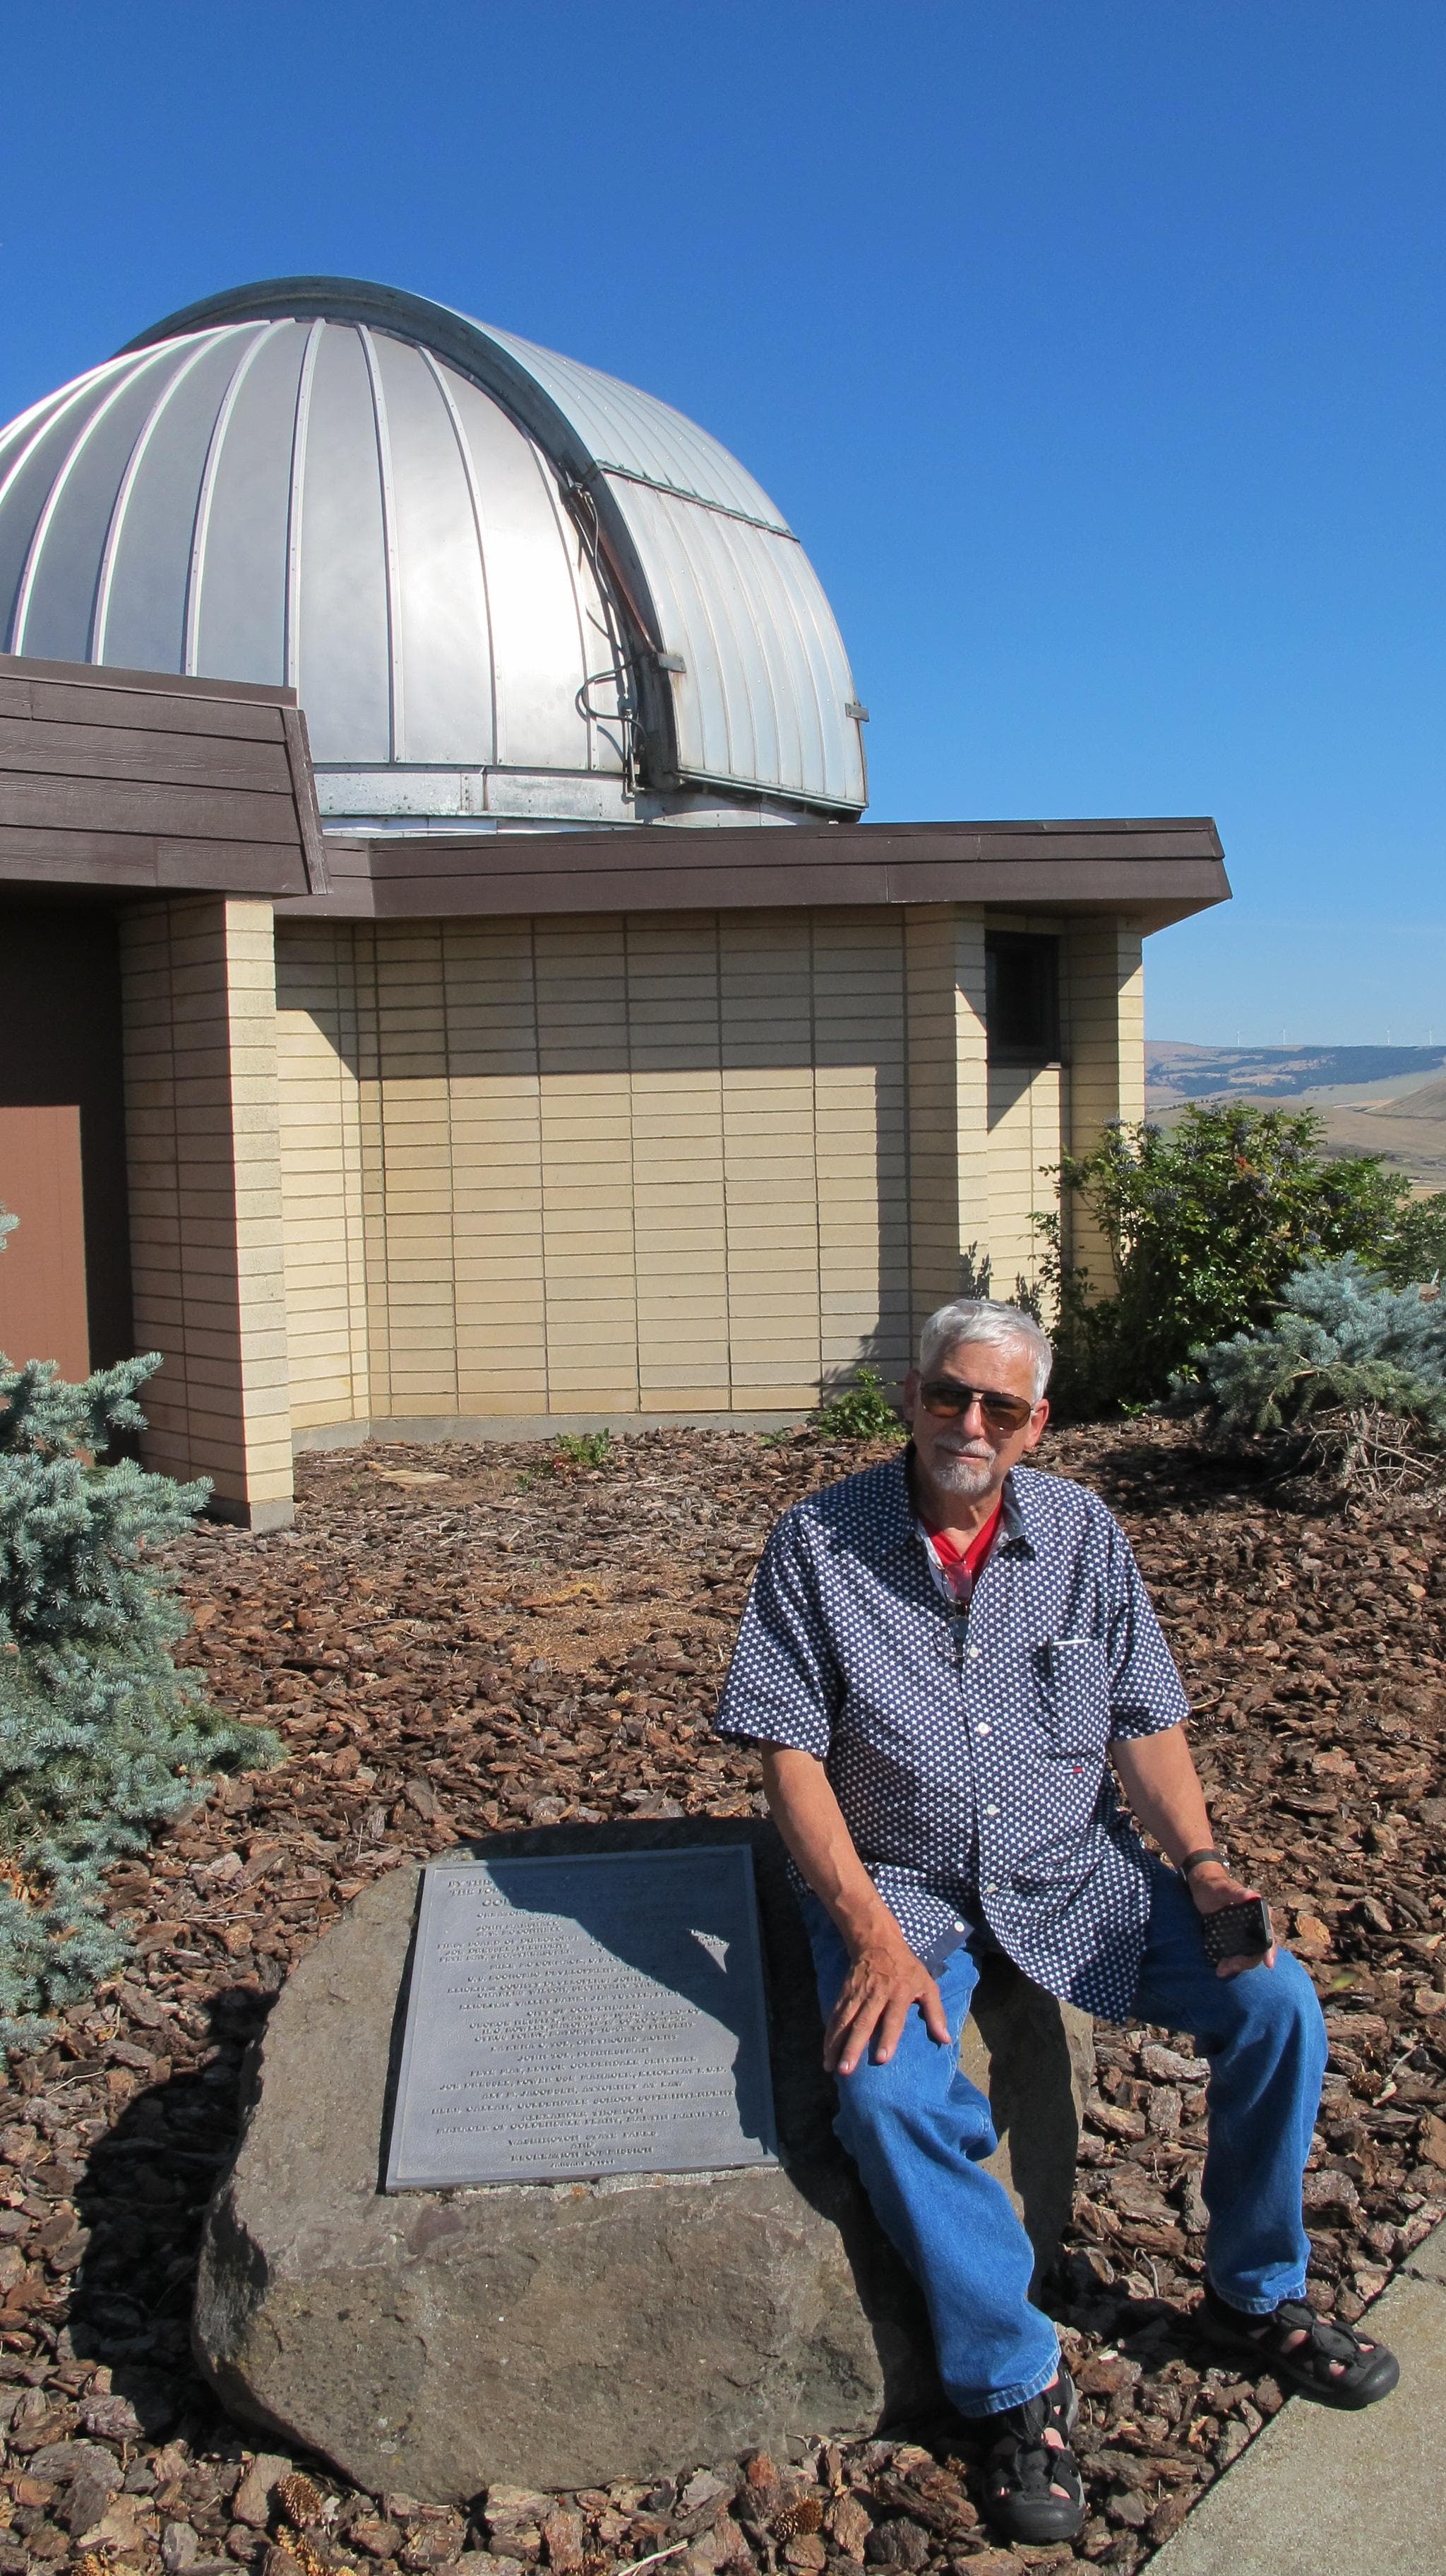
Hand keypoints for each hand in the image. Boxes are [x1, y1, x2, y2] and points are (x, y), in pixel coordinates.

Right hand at [824, 1935, 950, 2074]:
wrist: (878, 1942)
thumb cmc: (907, 1968)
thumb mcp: (927, 1985)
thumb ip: (936, 2013)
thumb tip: (945, 2039)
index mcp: (899, 1993)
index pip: (893, 2019)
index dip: (888, 2038)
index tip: (881, 2058)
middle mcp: (876, 1994)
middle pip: (863, 2023)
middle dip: (853, 2047)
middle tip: (846, 2070)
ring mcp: (858, 1994)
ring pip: (844, 2021)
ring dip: (836, 2044)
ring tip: (830, 2066)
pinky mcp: (845, 1993)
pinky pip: (835, 2016)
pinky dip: (829, 2034)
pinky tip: (826, 2052)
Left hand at [1189, 1861, 1277, 1977]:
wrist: (1202, 1886)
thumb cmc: (1214, 1885)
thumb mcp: (1223, 1888)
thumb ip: (1236, 1892)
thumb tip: (1253, 1896)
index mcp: (1260, 1913)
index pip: (1268, 1934)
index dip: (1270, 1949)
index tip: (1268, 1964)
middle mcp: (1256, 1925)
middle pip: (1258, 1949)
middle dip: (1246, 1962)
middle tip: (1227, 1967)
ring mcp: (1246, 1933)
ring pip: (1248, 1954)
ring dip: (1237, 1964)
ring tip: (1221, 1970)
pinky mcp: (1235, 1938)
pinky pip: (1238, 1953)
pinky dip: (1231, 1962)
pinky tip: (1221, 1967)